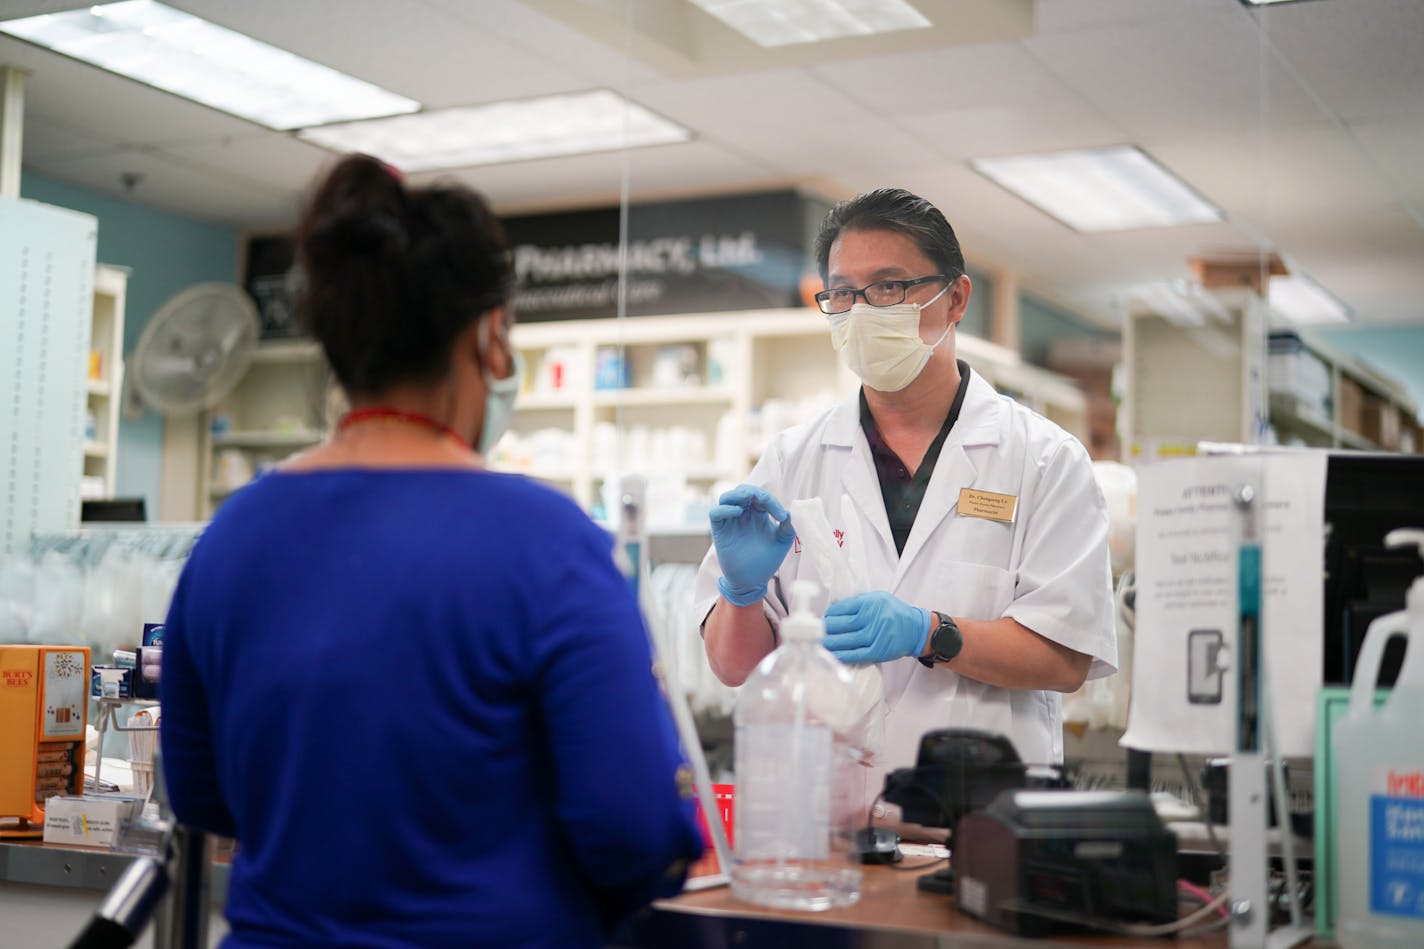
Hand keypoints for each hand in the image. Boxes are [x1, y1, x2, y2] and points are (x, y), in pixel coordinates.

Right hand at [709, 484, 794, 606]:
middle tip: (764, 500)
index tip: (782, 516)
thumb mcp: (782, 542)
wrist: (752, 581)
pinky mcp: (720, 531)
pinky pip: (716, 513)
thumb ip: (787, 526)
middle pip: (742, 491)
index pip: (760, 496)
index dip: (771, 500)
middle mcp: (742, 514)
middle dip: (753, 491)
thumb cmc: (767, 561)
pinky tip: (738, 512)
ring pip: (726, 497)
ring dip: (737, 494)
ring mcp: (730, 521)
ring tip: (748, 499)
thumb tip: (788, 512)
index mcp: (757, 513)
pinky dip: (725, 509)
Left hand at [823, 592, 930, 664]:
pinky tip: (832, 655)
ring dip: (830, 643)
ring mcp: (877, 635)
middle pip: (843, 624)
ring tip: (818, 645)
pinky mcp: (879, 651)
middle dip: (826, 629)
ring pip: (848, 640)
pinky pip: (857, 654)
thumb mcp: (877, 599)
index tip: (821, 619)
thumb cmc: (893, 612)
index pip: (843, 608)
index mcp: (871, 602)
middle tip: (813, 633)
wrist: (916, 629)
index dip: (829, 615)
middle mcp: (873, 618)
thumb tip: (832, 609)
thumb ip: (856, 602)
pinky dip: (843, 655)